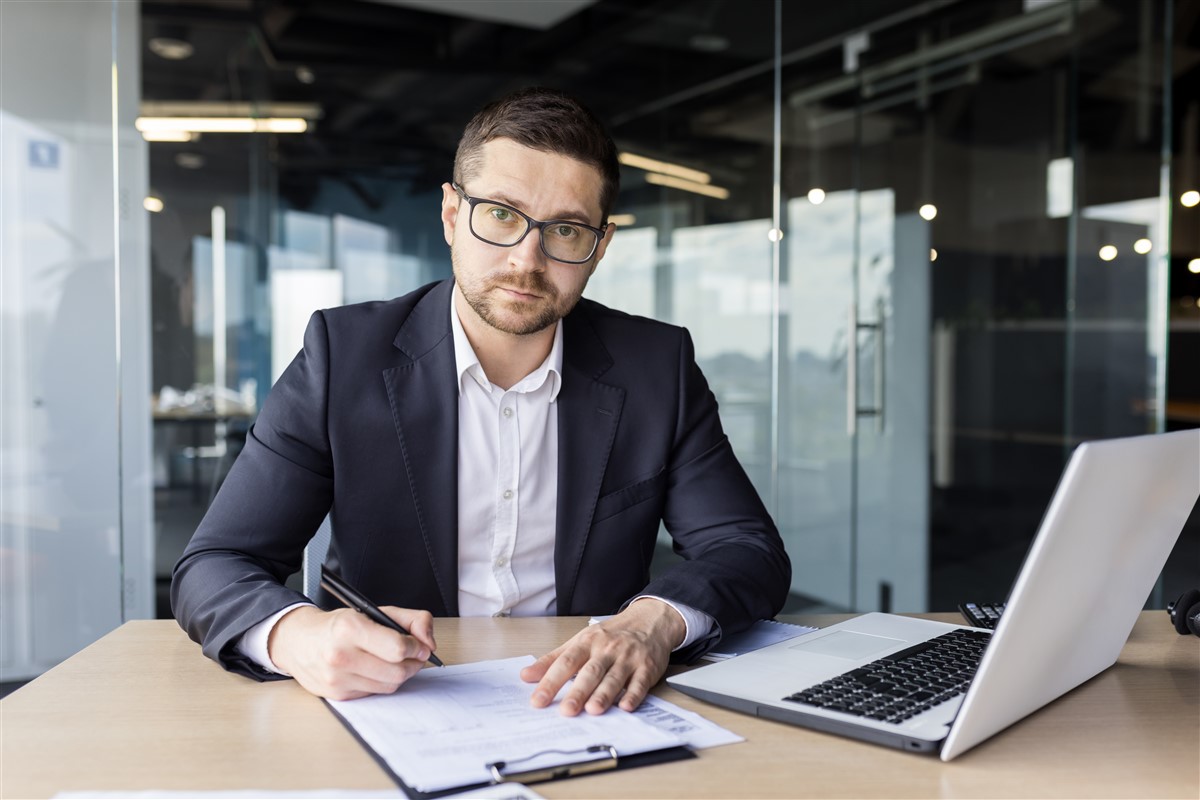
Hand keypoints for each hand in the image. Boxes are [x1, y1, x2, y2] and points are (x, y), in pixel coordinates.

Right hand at [267, 605, 437, 699]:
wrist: (298, 642)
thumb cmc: (338, 626)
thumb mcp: (373, 610)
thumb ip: (411, 620)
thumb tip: (429, 643)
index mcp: (350, 628)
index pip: (398, 648)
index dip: (416, 648)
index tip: (420, 646)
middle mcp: (341, 655)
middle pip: (397, 672)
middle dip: (413, 664)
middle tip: (414, 656)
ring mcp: (337, 679)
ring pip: (389, 686)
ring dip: (400, 675)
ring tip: (395, 662)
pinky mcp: (338, 695)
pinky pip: (375, 693)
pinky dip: (382, 682)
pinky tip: (375, 670)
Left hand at [519, 598, 684, 715]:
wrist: (649, 621)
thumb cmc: (610, 635)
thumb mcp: (579, 641)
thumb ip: (552, 660)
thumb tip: (526, 676)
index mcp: (587, 643)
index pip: (565, 663)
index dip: (550, 682)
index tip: (538, 701)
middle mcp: (606, 650)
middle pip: (590, 672)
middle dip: (578, 692)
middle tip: (566, 711)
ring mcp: (628, 658)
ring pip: (614, 678)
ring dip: (604, 694)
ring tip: (593, 710)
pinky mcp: (647, 668)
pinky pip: (640, 683)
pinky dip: (633, 695)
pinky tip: (626, 707)